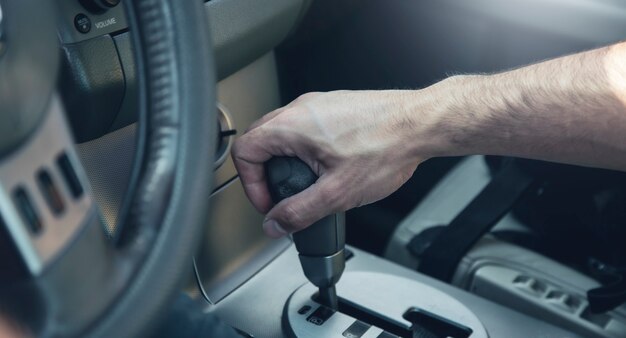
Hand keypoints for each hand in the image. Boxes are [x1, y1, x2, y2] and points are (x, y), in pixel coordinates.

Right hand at [232, 90, 443, 236]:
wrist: (420, 124)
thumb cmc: (386, 147)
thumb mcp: (337, 192)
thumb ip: (299, 212)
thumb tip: (275, 224)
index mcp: (291, 126)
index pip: (244, 151)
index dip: (250, 184)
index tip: (269, 203)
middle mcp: (300, 109)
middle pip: (258, 140)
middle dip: (263, 174)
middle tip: (281, 196)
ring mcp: (317, 104)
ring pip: (281, 132)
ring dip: (284, 161)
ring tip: (305, 184)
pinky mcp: (334, 107)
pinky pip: (304, 127)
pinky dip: (303, 149)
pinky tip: (326, 167)